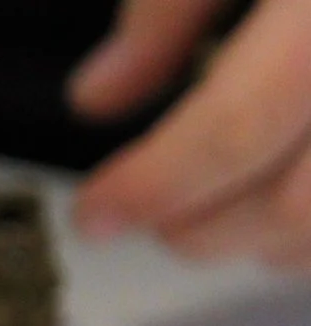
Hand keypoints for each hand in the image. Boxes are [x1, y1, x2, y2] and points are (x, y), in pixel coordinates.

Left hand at [70, 0, 310, 267]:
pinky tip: (296, 207)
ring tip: (219, 212)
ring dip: (274, 242)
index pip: (237, 125)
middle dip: (205, 228)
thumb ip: (168, 6)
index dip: (154, 185)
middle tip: (152, 214)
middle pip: (301, 201)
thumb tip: (99, 96)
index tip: (97, 213)